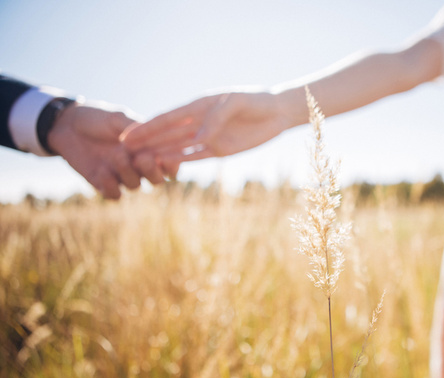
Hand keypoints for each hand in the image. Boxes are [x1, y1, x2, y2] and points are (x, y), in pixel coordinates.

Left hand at [48, 101, 166, 199]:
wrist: (66, 124)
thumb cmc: (97, 117)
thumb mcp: (118, 118)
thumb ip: (138, 129)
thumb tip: (156, 138)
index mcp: (148, 148)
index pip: (168, 163)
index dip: (172, 164)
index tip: (165, 158)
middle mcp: (137, 165)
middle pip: (157, 180)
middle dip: (153, 171)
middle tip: (143, 158)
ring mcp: (121, 175)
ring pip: (135, 186)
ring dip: (128, 172)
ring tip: (116, 155)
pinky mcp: (103, 183)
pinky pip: (114, 195)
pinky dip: (111, 186)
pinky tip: (102, 172)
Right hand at [122, 92, 289, 169]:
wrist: (277, 112)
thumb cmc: (257, 101)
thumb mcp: (237, 103)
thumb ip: (217, 118)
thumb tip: (199, 138)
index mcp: (199, 105)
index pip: (168, 118)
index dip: (146, 127)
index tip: (126, 134)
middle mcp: (199, 122)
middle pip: (167, 134)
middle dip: (145, 142)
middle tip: (122, 152)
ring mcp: (208, 137)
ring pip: (178, 147)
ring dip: (159, 153)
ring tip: (138, 161)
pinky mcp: (220, 150)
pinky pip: (196, 157)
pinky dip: (181, 161)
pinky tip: (165, 166)